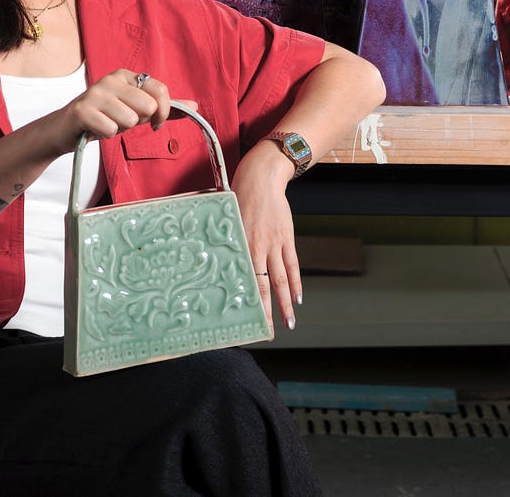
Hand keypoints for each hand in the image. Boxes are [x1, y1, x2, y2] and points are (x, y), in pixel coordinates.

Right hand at [44, 69, 171, 154]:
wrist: (66, 129)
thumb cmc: (106, 117)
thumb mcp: (137, 110)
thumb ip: (165, 107)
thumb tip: (196, 106)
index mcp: (126, 75)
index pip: (160, 90)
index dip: (163, 112)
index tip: (155, 122)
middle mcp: (111, 79)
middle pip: (147, 106)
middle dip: (139, 122)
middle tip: (122, 120)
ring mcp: (95, 93)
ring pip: (130, 120)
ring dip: (121, 129)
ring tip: (108, 123)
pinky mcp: (82, 110)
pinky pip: (112, 130)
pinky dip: (106, 135)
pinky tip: (96, 129)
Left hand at [231, 144, 301, 332]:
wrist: (262, 177)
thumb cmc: (238, 197)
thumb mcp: (226, 221)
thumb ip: (225, 243)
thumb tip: (212, 263)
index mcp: (239, 246)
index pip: (244, 281)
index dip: (246, 303)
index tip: (245, 321)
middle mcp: (257, 247)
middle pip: (264, 286)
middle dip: (267, 312)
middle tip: (269, 333)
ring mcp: (275, 243)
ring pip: (281, 279)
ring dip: (286, 303)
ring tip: (289, 322)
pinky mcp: (286, 237)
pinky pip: (292, 264)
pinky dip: (295, 282)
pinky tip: (297, 298)